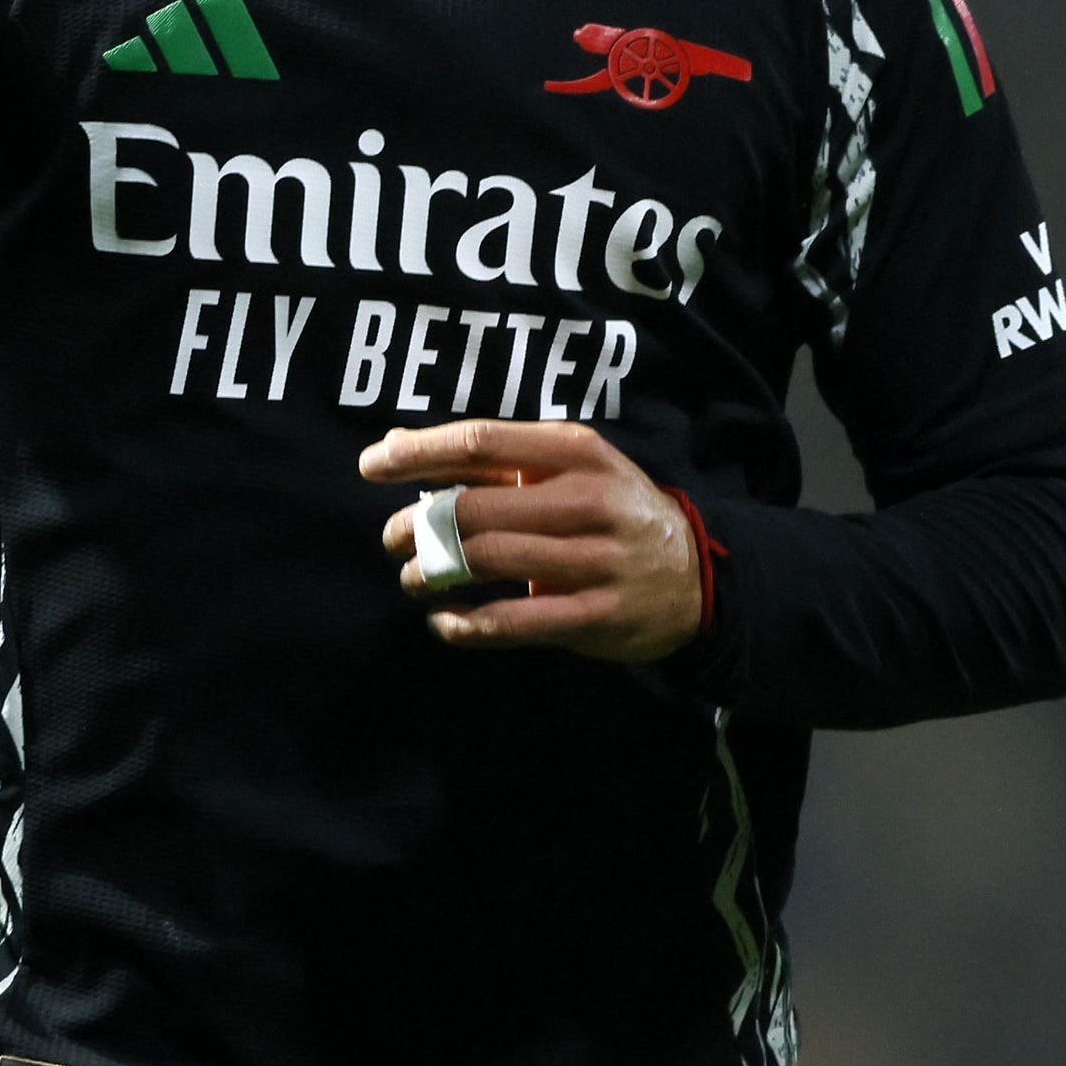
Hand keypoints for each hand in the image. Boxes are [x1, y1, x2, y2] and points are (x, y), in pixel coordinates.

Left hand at [360, 421, 707, 662]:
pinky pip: (513, 622)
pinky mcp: (594, 616)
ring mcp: (594, 560)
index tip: (371, 467)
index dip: (419, 453)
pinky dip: (465, 624)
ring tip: (413, 578)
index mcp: (577, 452)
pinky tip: (443, 621)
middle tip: (392, 537)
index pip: (482, 441)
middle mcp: (588, 500)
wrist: (695, 578)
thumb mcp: (567, 468)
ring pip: (486, 562)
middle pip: (474, 507)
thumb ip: (490, 456)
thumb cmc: (611, 512)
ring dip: (431, 574)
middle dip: (416, 525)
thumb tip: (394, 445)